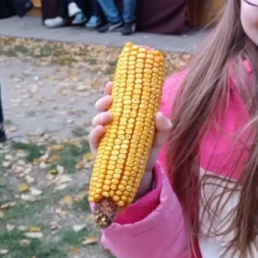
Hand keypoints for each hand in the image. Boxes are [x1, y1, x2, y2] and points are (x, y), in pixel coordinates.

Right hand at [89, 81, 172, 199]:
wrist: (143, 174)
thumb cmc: (150, 149)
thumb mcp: (161, 137)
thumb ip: (164, 126)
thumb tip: (158, 114)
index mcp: (124, 115)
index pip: (116, 99)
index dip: (111, 90)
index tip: (111, 83)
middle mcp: (112, 123)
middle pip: (102, 107)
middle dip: (103, 101)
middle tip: (111, 99)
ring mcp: (104, 136)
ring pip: (96, 121)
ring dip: (100, 116)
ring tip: (109, 116)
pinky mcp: (99, 151)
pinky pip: (93, 140)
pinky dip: (95, 133)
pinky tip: (101, 130)